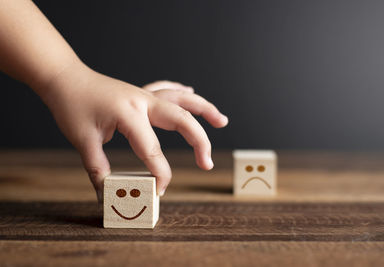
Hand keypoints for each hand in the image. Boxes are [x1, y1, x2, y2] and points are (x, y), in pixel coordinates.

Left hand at [40, 62, 227, 201]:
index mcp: (129, 114)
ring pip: (182, 99)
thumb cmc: (72, 106)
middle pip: (181, 120)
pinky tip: (192, 91)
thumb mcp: (83, 140)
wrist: (65, 78)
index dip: (159, 174)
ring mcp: (144, 94)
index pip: (152, 149)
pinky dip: (182, 92)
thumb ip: (98, 169)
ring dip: (204, 109)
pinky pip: (168, 89)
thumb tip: (108, 195)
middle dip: (199, 142)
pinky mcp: (141, 93)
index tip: (160, 191)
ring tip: (222, 121)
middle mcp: (143, 101)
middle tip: (207, 163)